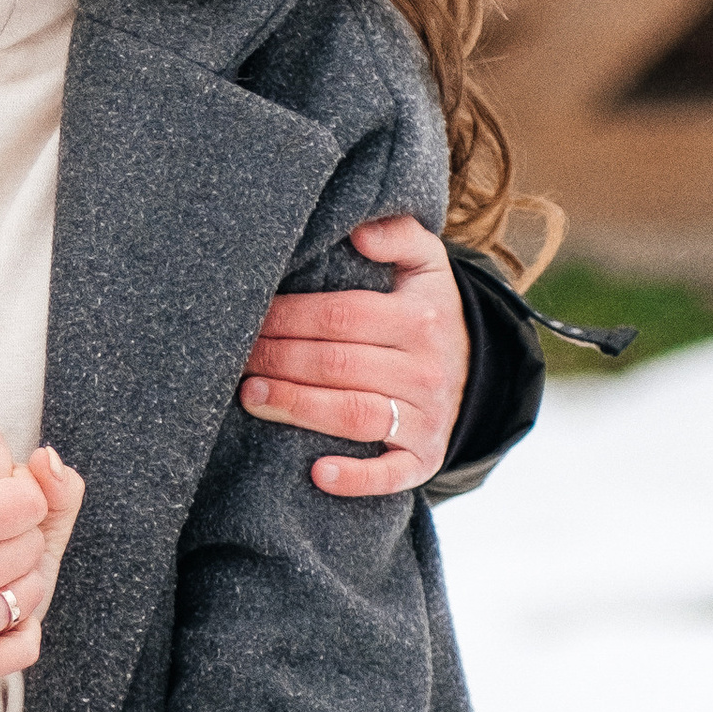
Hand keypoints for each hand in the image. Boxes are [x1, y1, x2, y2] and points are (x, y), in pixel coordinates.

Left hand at [238, 214, 465, 497]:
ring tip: (251, 397)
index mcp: (420, 318)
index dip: (288, 317)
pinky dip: (356, 478)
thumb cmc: (426, 312)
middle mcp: (425, 369)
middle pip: (337, 364)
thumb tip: (360, 232)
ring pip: (354, 413)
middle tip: (236, 357)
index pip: (340, 316)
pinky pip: (391, 474)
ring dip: (297, 407)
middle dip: (278, 360)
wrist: (476, 373)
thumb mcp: (427, 265)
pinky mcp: (423, 459)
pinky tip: (317, 474)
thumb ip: (398, 235)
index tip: (250, 317)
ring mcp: (426, 418)